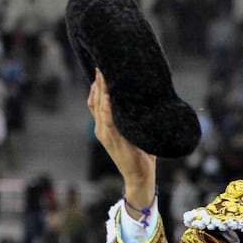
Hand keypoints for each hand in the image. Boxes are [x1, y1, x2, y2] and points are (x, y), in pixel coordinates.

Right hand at [88, 68, 156, 205]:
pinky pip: (108, 119)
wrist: (139, 177)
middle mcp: (101, 128)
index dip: (97, 86)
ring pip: (99, 107)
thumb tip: (148, 100)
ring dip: (101, 90)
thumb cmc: (140, 154)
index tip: (101, 70)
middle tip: (101, 65)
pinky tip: (108, 95)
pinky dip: (107, 106)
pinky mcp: (113, 139)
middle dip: (98, 82)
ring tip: (103, 74)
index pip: (96, 102)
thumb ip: (136, 118)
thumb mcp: (136, 132)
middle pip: (95, 100)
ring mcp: (105, 134)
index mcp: (104, 126)